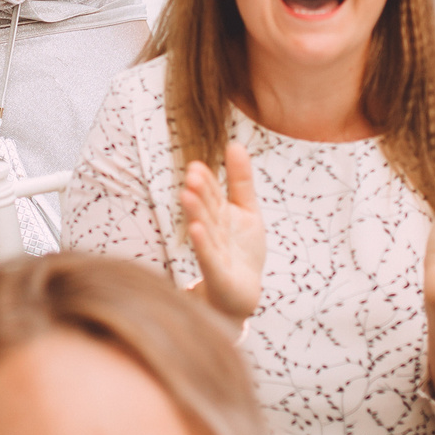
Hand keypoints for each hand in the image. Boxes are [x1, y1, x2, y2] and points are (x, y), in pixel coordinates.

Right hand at [179, 144, 265, 321]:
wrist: (242, 291)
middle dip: (199, 193)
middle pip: (206, 209)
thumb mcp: (247, 210)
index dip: (206, 181)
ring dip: (196, 213)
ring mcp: (214, 252)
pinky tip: (196, 230)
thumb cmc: (241, 249)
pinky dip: (202, 244)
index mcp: (219, 215)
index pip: (212, 194)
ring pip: (204, 229)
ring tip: (187, 195)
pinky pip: (208, 256)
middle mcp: (213, 231)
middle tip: (192, 174)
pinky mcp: (217, 273)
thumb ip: (240, 180)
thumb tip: (235, 143)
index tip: (197, 165)